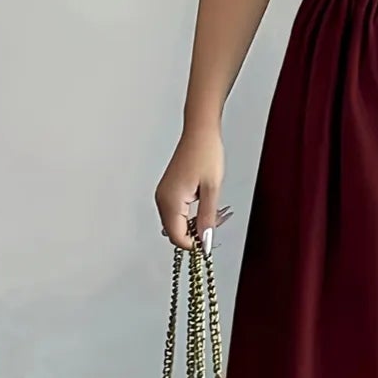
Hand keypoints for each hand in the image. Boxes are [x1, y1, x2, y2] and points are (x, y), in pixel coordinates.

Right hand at [155, 126, 229, 251]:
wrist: (200, 133)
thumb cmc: (206, 154)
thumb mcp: (212, 189)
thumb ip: (207, 218)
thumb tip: (204, 241)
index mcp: (171, 200)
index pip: (177, 237)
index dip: (194, 244)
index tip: (209, 241)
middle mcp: (162, 199)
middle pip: (175, 232)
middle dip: (195, 234)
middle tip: (215, 223)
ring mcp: (163, 195)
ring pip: (176, 223)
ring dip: (194, 225)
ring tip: (213, 213)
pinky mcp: (168, 191)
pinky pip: (177, 212)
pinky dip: (190, 216)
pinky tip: (205, 207)